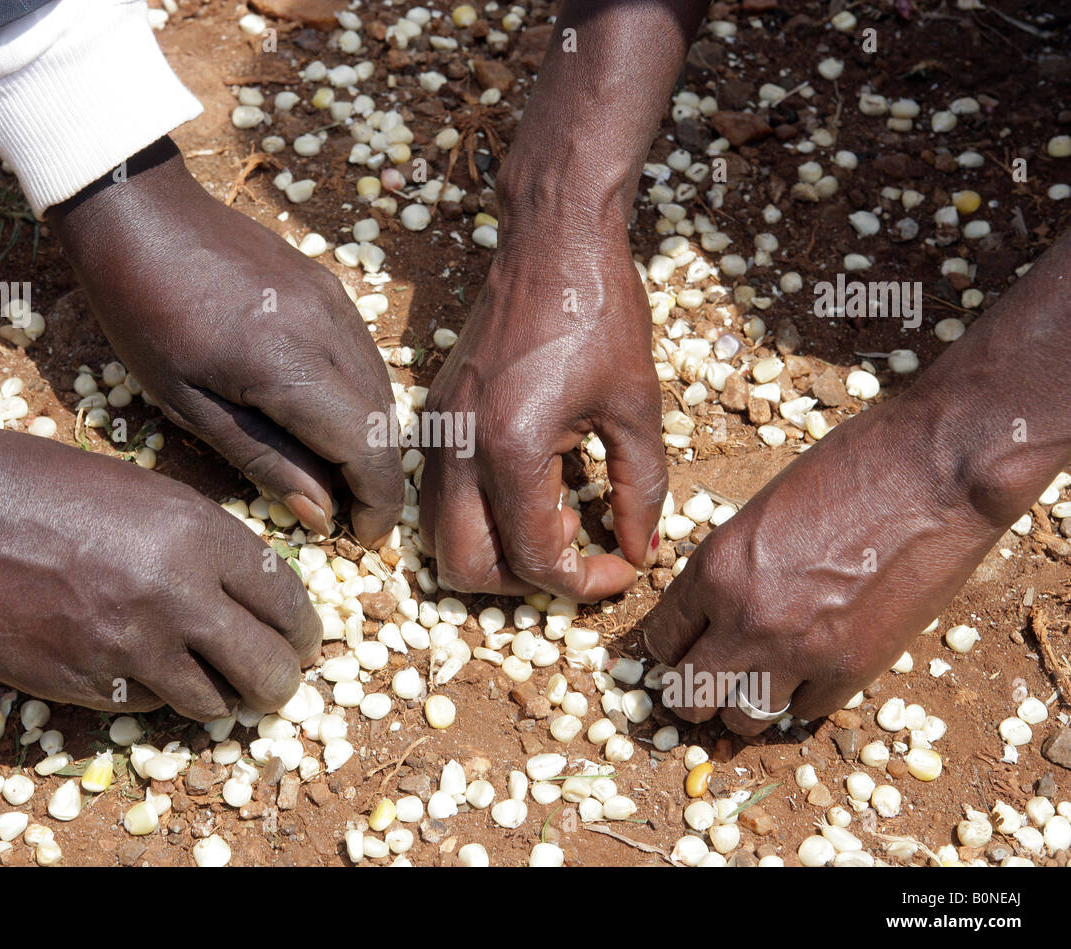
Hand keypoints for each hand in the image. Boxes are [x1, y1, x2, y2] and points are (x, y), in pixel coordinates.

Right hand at [0, 425, 319, 718]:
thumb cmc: (41, 484)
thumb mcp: (144, 492)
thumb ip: (202, 543)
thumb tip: (247, 591)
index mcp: (199, 534)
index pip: (288, 599)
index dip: (304, 628)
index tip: (304, 640)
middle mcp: (176, 595)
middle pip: (268, 668)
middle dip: (281, 680)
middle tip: (276, 680)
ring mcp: (129, 646)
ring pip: (212, 702)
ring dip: (221, 697)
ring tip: (217, 685)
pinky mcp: (83, 684)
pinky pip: (146, 706)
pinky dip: (155, 696)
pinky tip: (143, 672)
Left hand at [51, 137, 402, 546]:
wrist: (141, 211)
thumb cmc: (144, 312)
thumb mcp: (189, 403)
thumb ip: (263, 460)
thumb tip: (321, 513)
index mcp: (288, 365)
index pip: (367, 449)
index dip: (377, 503)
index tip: (364, 537)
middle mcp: (328, 330)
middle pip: (385, 423)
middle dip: (377, 478)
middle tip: (347, 514)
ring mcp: (335, 302)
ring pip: (383, 390)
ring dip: (371, 439)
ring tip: (334, 473)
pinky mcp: (331, 286)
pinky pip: (365, 356)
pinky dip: (359, 399)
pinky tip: (325, 418)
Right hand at [419, 232, 666, 599]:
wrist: (552, 242)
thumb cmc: (599, 312)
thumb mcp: (635, 407)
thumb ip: (639, 491)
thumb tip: (640, 551)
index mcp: (510, 446)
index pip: (534, 556)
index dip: (584, 581)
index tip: (622, 570)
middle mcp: (458, 448)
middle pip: (466, 567)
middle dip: (523, 581)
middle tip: (576, 554)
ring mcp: (437, 433)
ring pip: (440, 538)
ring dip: (494, 552)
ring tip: (554, 518)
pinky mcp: (434, 419)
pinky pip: (438, 498)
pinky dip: (477, 517)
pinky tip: (531, 487)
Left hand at [642, 399, 1014, 735]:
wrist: (933, 472)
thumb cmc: (848, 469)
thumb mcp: (760, 513)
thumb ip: (731, 566)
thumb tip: (715, 609)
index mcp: (714, 569)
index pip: (661, 637)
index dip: (668, 649)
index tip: (680, 651)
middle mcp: (745, 618)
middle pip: (689, 694)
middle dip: (692, 694)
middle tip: (707, 685)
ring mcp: (799, 650)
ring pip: (744, 718)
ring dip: (745, 706)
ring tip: (756, 688)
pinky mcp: (854, 668)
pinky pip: (807, 712)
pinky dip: (803, 698)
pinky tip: (810, 674)